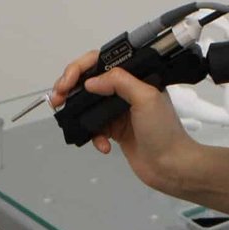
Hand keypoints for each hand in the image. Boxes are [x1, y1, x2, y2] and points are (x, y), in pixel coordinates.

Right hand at [50, 51, 201, 194]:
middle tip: (57, 98)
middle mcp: (125, 91)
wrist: (171, 166)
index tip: (67, 82)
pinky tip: (103, 145)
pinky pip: (94, 128)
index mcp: (135, 78)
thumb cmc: (164, 132)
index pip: (101, 63)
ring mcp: (118, 112)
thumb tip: (91, 81)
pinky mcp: (115, 131)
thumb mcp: (145, 97)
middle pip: (90, 82)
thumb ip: (119, 82)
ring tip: (66, 117)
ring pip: (88, 105)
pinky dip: (94, 136)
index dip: (80, 69)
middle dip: (70, 89)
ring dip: (76, 111)